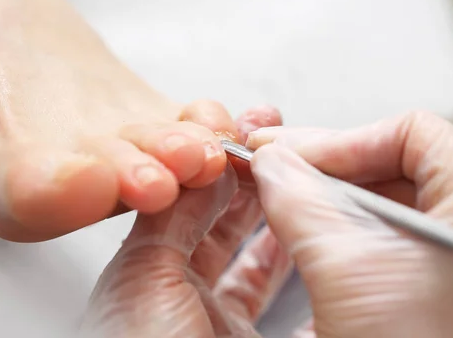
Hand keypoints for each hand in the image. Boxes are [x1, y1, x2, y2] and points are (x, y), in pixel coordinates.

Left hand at [80, 107, 292, 337]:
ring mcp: (216, 320)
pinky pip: (269, 291)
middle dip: (252, 178)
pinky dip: (291, 263)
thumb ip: (172, 218)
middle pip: (224, 222)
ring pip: (253, 254)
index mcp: (148, 275)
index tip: (247, 134)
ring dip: (276, 214)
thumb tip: (197, 163)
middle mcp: (180, 294)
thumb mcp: (144, 279)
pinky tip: (308, 238)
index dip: (217, 165)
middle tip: (283, 143)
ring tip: (301, 176)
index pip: (188, 202)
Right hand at [247, 111, 452, 337]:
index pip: (414, 133)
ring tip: (275, 193)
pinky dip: (329, 221)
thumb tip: (271, 159)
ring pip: (376, 195)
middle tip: (271, 163)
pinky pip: (371, 229)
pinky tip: (296, 224)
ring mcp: (448, 254)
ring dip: (320, 193)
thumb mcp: (347, 264)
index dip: (347, 138)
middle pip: (391, 161)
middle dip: (323, 164)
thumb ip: (300, 196)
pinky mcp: (421, 278)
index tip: (296, 155)